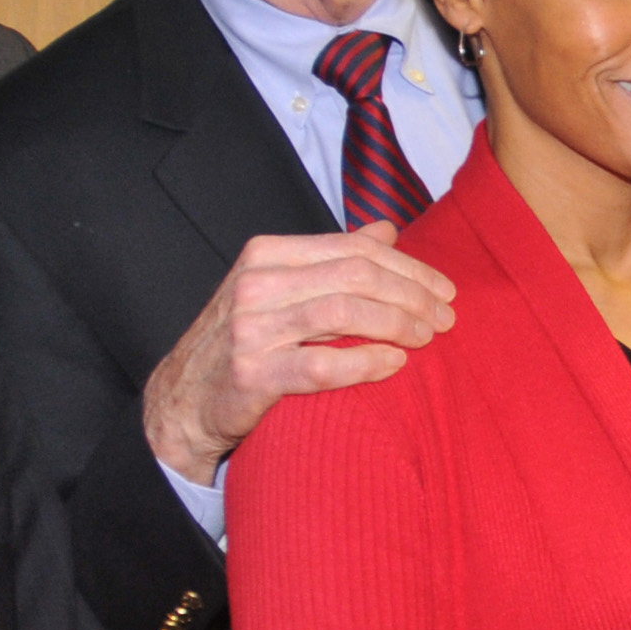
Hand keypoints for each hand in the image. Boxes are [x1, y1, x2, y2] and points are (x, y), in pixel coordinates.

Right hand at [141, 227, 456, 485]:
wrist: (185, 400)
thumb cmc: (246, 341)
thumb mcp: (282, 288)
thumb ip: (333, 259)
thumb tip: (387, 229)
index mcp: (267, 254)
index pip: (354, 249)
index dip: (409, 268)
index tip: (444, 290)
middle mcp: (256, 284)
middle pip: (356, 277)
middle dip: (412, 296)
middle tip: (445, 319)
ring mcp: (250, 329)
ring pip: (343, 313)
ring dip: (398, 324)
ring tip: (427, 339)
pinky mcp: (252, 375)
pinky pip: (323, 365)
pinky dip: (367, 362)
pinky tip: (395, 363)